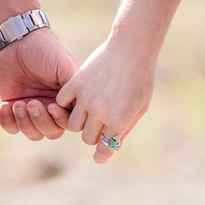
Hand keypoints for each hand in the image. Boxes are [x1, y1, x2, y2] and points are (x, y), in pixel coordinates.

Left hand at [0, 28, 77, 139]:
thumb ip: (74, 89)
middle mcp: (52, 108)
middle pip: (51, 132)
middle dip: (40, 121)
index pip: (68, 123)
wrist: (18, 39)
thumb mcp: (64, 67)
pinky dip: (8, 122)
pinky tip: (6, 106)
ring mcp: (32, 110)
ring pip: (33, 133)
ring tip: (18, 104)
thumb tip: (80, 111)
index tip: (50, 104)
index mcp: (67, 101)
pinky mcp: (13, 108)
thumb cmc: (46, 50)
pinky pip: (12, 128)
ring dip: (24, 122)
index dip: (59, 120)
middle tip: (31, 102)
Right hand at [56, 41, 155, 162]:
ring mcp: (86, 98)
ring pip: (73, 125)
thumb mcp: (140, 107)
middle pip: (87, 138)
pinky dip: (67, 105)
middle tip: (100, 127)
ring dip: (80, 123)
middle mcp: (100, 113)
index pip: (104, 149)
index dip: (102, 155)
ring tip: (88, 113)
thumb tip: (112, 145)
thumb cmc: (142, 78)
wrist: (132, 47)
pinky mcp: (76, 83)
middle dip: (94, 136)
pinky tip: (77, 100)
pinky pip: (62, 103)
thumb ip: (125, 128)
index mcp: (118, 121)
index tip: (100, 157)